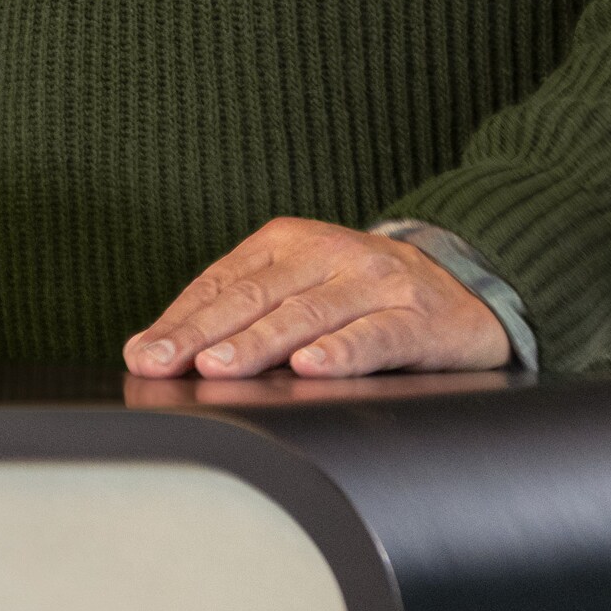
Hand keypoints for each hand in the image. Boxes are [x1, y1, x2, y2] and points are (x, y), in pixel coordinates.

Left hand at [122, 217, 509, 381]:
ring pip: (306, 314)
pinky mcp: (418, 318)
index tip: (143, 353)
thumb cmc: (366, 294)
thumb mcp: (303, 286)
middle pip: (254, 297)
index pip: (222, 282)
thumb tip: (165, 352)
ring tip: (217, 366)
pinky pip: (375, 336)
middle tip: (160, 364)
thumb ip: (245, 312)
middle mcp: (328, 253)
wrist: (467, 287)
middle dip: (200, 334)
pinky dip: (341, 352)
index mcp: (288, 242)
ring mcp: (375, 282)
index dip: (180, 319)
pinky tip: (310, 368)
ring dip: (257, 343)